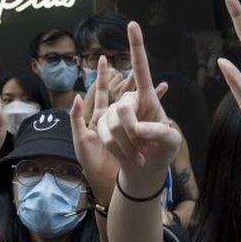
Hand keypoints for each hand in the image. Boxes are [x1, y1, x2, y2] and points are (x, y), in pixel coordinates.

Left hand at [71, 56, 140, 205]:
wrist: (109, 183)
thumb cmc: (92, 164)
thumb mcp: (81, 142)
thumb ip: (77, 120)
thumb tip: (77, 97)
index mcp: (99, 118)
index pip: (100, 92)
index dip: (101, 76)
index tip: (104, 58)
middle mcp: (114, 118)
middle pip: (122, 93)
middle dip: (128, 80)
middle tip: (133, 63)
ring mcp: (128, 124)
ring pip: (135, 102)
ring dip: (142, 95)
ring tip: (155, 86)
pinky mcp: (139, 131)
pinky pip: (148, 113)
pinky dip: (155, 99)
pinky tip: (164, 87)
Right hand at [96, 23, 179, 195]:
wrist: (145, 171)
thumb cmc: (163, 152)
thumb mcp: (172, 143)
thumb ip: (160, 131)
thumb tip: (137, 127)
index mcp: (149, 99)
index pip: (142, 69)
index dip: (137, 47)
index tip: (133, 24)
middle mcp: (130, 102)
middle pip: (124, 106)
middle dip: (131, 131)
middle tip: (142, 148)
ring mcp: (115, 115)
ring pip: (111, 122)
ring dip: (124, 146)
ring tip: (137, 155)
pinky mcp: (103, 127)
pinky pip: (102, 133)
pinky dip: (116, 149)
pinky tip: (127, 155)